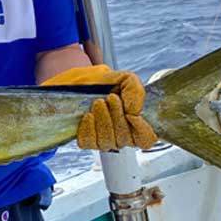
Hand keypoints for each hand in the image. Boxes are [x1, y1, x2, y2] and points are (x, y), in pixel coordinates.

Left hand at [42, 65, 157, 150]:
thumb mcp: (122, 78)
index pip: (146, 140)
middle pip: (125, 139)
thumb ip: (135, 89)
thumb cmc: (101, 81)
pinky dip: (89, 129)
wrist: (74, 81)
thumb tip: (134, 111)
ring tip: (98, 102)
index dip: (142, 131)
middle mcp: (120, 134)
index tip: (132, 115)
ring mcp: (103, 139)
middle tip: (110, 97)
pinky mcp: (86, 139)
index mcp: (134, 122)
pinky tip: (88, 115)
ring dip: (104, 121)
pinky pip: (89, 143)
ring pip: (107, 142)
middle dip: (118, 116)